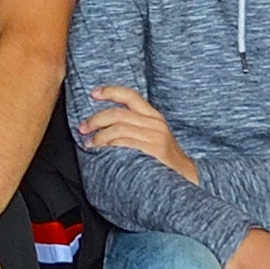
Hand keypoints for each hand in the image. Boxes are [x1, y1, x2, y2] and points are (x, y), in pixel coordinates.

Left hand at [78, 83, 200, 185]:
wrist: (186, 176)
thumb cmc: (162, 158)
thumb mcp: (153, 135)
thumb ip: (134, 125)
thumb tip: (103, 122)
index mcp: (154, 116)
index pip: (131, 96)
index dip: (110, 92)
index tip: (93, 93)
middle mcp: (155, 123)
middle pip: (118, 114)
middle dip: (96, 119)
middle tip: (83, 128)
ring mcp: (155, 137)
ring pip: (119, 128)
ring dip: (99, 136)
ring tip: (90, 144)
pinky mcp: (153, 151)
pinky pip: (125, 144)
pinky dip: (109, 146)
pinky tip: (102, 151)